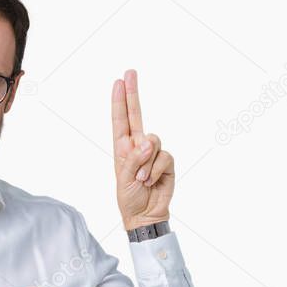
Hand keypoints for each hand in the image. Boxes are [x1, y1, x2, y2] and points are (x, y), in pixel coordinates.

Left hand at [112, 68, 174, 228]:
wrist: (145, 214)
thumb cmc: (130, 197)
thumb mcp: (124, 179)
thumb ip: (134, 158)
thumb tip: (148, 141)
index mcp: (123, 148)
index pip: (121, 120)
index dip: (120, 101)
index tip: (119, 82)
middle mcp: (138, 146)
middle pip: (137, 115)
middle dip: (133, 93)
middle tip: (130, 72)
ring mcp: (153, 153)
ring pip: (153, 141)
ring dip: (145, 162)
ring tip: (140, 179)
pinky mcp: (166, 162)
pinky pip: (164, 157)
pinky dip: (155, 170)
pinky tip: (150, 181)